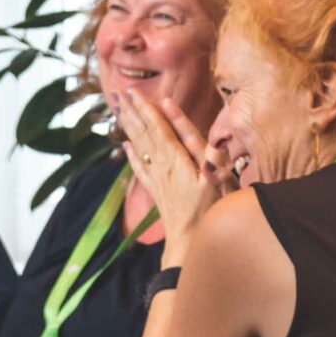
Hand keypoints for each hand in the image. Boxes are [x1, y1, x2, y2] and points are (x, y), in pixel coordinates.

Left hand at [117, 91, 234, 249]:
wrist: (188, 244)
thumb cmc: (207, 214)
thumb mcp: (217, 188)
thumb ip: (215, 165)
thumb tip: (214, 145)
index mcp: (177, 161)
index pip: (160, 130)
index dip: (149, 111)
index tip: (137, 93)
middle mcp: (163, 166)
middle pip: (145, 133)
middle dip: (133, 112)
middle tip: (120, 92)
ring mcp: (157, 178)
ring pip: (139, 145)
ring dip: (128, 126)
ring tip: (118, 109)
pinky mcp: (156, 190)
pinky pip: (140, 167)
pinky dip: (132, 154)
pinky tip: (125, 144)